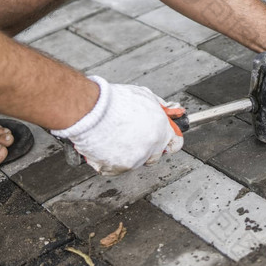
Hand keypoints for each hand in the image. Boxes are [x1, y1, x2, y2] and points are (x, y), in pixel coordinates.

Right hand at [51, 76, 183, 175]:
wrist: (90, 109)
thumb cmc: (114, 101)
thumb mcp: (145, 96)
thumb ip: (159, 107)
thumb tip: (171, 111)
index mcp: (161, 129)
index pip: (175, 143)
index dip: (167, 142)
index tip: (162, 142)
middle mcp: (152, 145)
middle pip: (154, 156)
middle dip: (144, 149)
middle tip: (128, 139)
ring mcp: (137, 158)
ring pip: (134, 162)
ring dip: (124, 154)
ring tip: (111, 138)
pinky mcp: (120, 167)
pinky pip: (115, 169)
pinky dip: (107, 161)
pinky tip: (102, 147)